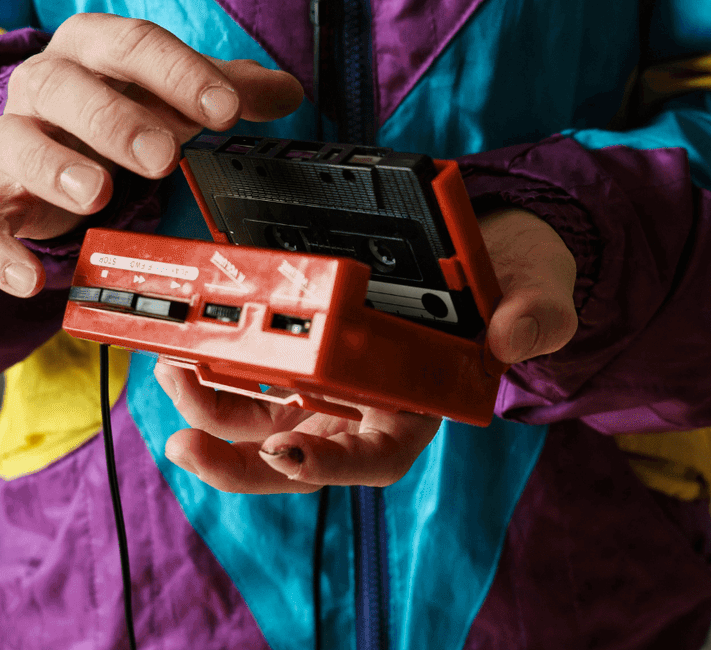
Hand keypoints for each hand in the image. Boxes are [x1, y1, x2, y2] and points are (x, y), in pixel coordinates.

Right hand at [0, 14, 302, 296]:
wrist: (60, 134)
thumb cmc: (128, 105)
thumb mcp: (180, 92)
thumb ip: (234, 89)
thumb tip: (287, 92)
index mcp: (94, 45)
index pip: (134, 43)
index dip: (181, 74)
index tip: (225, 110)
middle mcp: (44, 82)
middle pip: (65, 88)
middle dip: (114, 121)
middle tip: (163, 155)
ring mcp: (14, 137)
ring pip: (14, 142)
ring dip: (54, 167)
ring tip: (97, 194)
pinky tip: (30, 279)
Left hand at [156, 207, 577, 491]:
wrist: (491, 244)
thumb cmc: (515, 283)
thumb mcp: (540, 293)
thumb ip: (538, 318)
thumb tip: (515, 342)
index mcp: (421, 411)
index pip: (373, 459)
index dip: (325, 466)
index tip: (283, 453)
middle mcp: (369, 410)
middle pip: (296, 455)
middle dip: (236, 458)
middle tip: (187, 441)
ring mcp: (332, 384)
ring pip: (260, 419)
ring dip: (208, 408)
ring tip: (170, 375)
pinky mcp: (304, 350)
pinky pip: (250, 372)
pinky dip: (213, 365)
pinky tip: (181, 349)